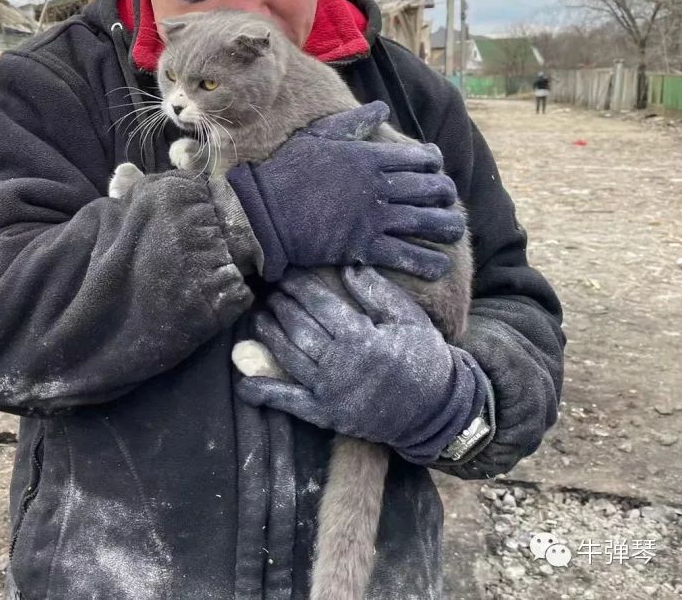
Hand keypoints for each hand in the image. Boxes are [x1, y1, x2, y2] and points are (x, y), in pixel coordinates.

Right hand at [225, 102, 464, 281]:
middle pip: (430, 189)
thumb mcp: (318, 136)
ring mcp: (373, 217)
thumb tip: (382, 107)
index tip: (437, 168)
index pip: (420, 158)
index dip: (435, 163)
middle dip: (446, 195)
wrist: (263, 212)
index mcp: (368, 157)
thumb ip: (353, 122)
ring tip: (454, 231)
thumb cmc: (287, 171)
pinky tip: (439, 265)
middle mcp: (378, 186)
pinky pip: (407, 256)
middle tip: (448, 201)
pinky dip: (428, 263)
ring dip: (447, 227)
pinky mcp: (364, 246)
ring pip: (427, 222)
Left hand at [235, 267, 485, 462]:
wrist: (436, 409)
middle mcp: (341, 364)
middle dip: (281, 305)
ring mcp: (330, 391)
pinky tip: (245, 384)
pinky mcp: (326, 414)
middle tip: (268, 289)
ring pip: (289, 357)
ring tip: (258, 316)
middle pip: (299, 327)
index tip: (285, 271)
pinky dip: (265, 393)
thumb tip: (348, 266)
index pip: (320, 304)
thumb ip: (377, 292)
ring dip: (269, 335)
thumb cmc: (425, 357)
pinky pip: (290, 403)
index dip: (299, 286)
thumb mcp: (409, 318)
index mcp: (362, 337)